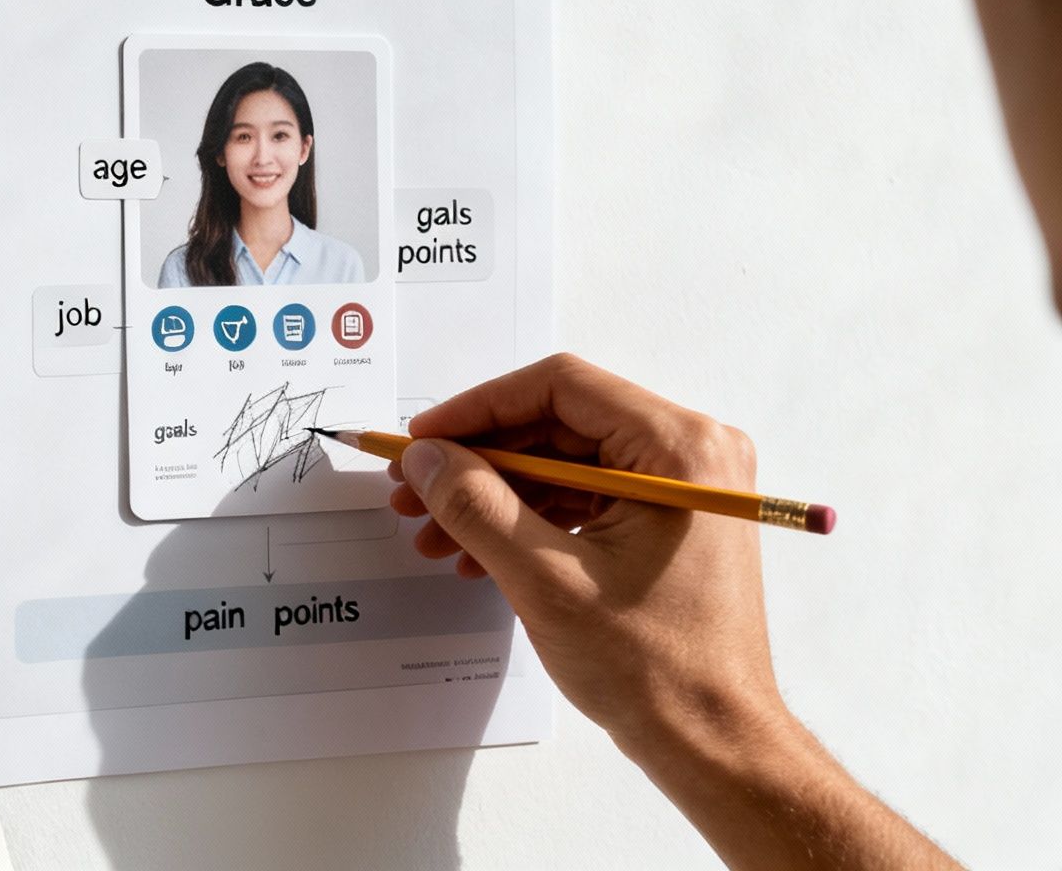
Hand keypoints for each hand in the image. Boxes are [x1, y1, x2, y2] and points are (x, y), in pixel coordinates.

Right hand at [388, 353, 776, 755]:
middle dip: (478, 460)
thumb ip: (478, 507)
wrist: (715, 741)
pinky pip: (584, 497)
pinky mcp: (667, 520)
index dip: (478, 409)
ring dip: (494, 494)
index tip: (423, 439)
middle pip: (558, 425)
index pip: (560, 388)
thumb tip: (425, 457)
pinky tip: (476, 554)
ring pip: (564, 463)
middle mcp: (690, 453)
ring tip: (433, 533)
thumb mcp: (547, 581)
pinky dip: (528, 519)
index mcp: (679, 449)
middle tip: (414, 489)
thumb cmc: (657, 668)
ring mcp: (681, 488)